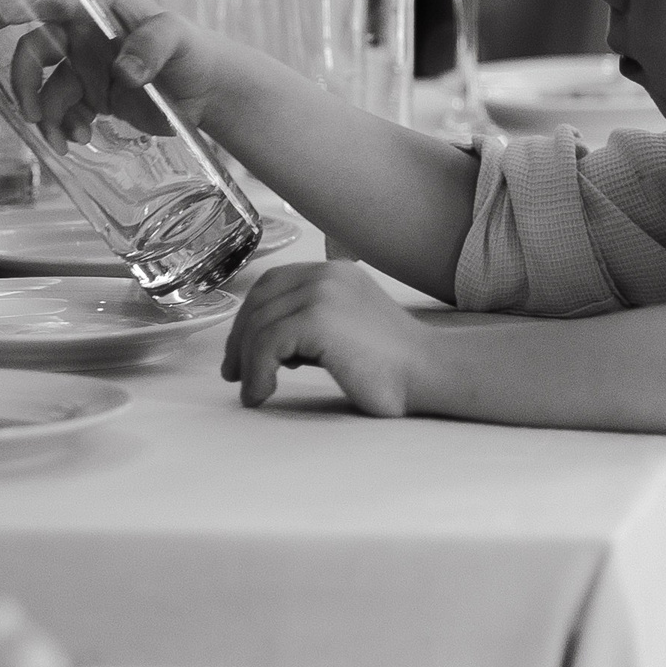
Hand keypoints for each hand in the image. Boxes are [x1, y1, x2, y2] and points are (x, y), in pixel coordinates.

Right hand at [0, 0, 226, 146]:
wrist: (206, 92)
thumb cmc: (193, 52)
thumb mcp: (179, 39)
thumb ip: (153, 45)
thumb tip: (123, 70)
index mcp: (97, 7)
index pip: (49, 1)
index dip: (13, 7)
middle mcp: (82, 35)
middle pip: (35, 51)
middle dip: (25, 82)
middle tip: (32, 113)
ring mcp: (83, 68)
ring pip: (45, 90)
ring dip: (47, 115)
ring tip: (70, 139)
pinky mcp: (90, 97)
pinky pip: (61, 113)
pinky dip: (63, 128)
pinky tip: (79, 139)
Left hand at [221, 262, 430, 412]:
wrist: (430, 373)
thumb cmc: (393, 365)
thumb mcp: (346, 328)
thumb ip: (311, 324)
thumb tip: (267, 344)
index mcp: (333, 272)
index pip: (272, 285)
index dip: (249, 317)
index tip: (241, 352)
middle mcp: (325, 275)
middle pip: (259, 301)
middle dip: (240, 339)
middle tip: (234, 374)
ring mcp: (322, 294)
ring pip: (259, 325)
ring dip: (247, 362)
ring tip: (252, 391)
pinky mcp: (318, 320)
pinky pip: (267, 344)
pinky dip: (257, 372)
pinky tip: (263, 394)